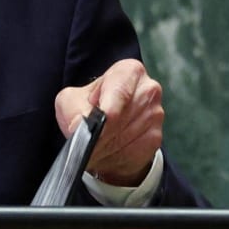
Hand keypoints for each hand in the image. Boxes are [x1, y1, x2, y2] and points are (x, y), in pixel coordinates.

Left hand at [53, 58, 163, 186]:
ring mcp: (155, 114)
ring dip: (107, 147)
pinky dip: (117, 156)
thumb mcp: (71, 100)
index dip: (106, 112)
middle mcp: (148, 89)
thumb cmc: (89, 107)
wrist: (104, 126)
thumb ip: (73, 108)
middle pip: (124, 116)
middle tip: (87, 142)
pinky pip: (134, 151)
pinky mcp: (156, 137)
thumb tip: (79, 125)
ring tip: (94, 148)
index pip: (120, 91)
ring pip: (128, 137)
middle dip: (102, 133)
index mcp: (129, 72)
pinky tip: (107, 153)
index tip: (95, 126)